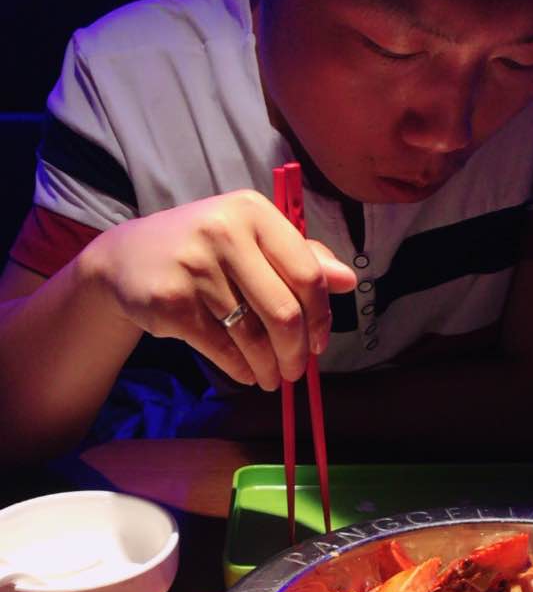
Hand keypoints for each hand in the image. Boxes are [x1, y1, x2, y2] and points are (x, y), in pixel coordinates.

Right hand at [85, 190, 356, 390]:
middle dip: (296, 352)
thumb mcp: (250, 240)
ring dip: (269, 367)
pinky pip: (222, 348)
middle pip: (284, 311)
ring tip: (272, 379)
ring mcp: (195, 266)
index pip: (307, 273)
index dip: (321, 316)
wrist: (125, 259)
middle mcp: (225, 232)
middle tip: (296, 371)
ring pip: (252, 335)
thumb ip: (301, 256)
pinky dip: (242, 369)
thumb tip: (348, 281)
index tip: (319, 343)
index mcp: (253, 212)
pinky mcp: (172, 301)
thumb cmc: (203, 250)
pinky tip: (248, 374)